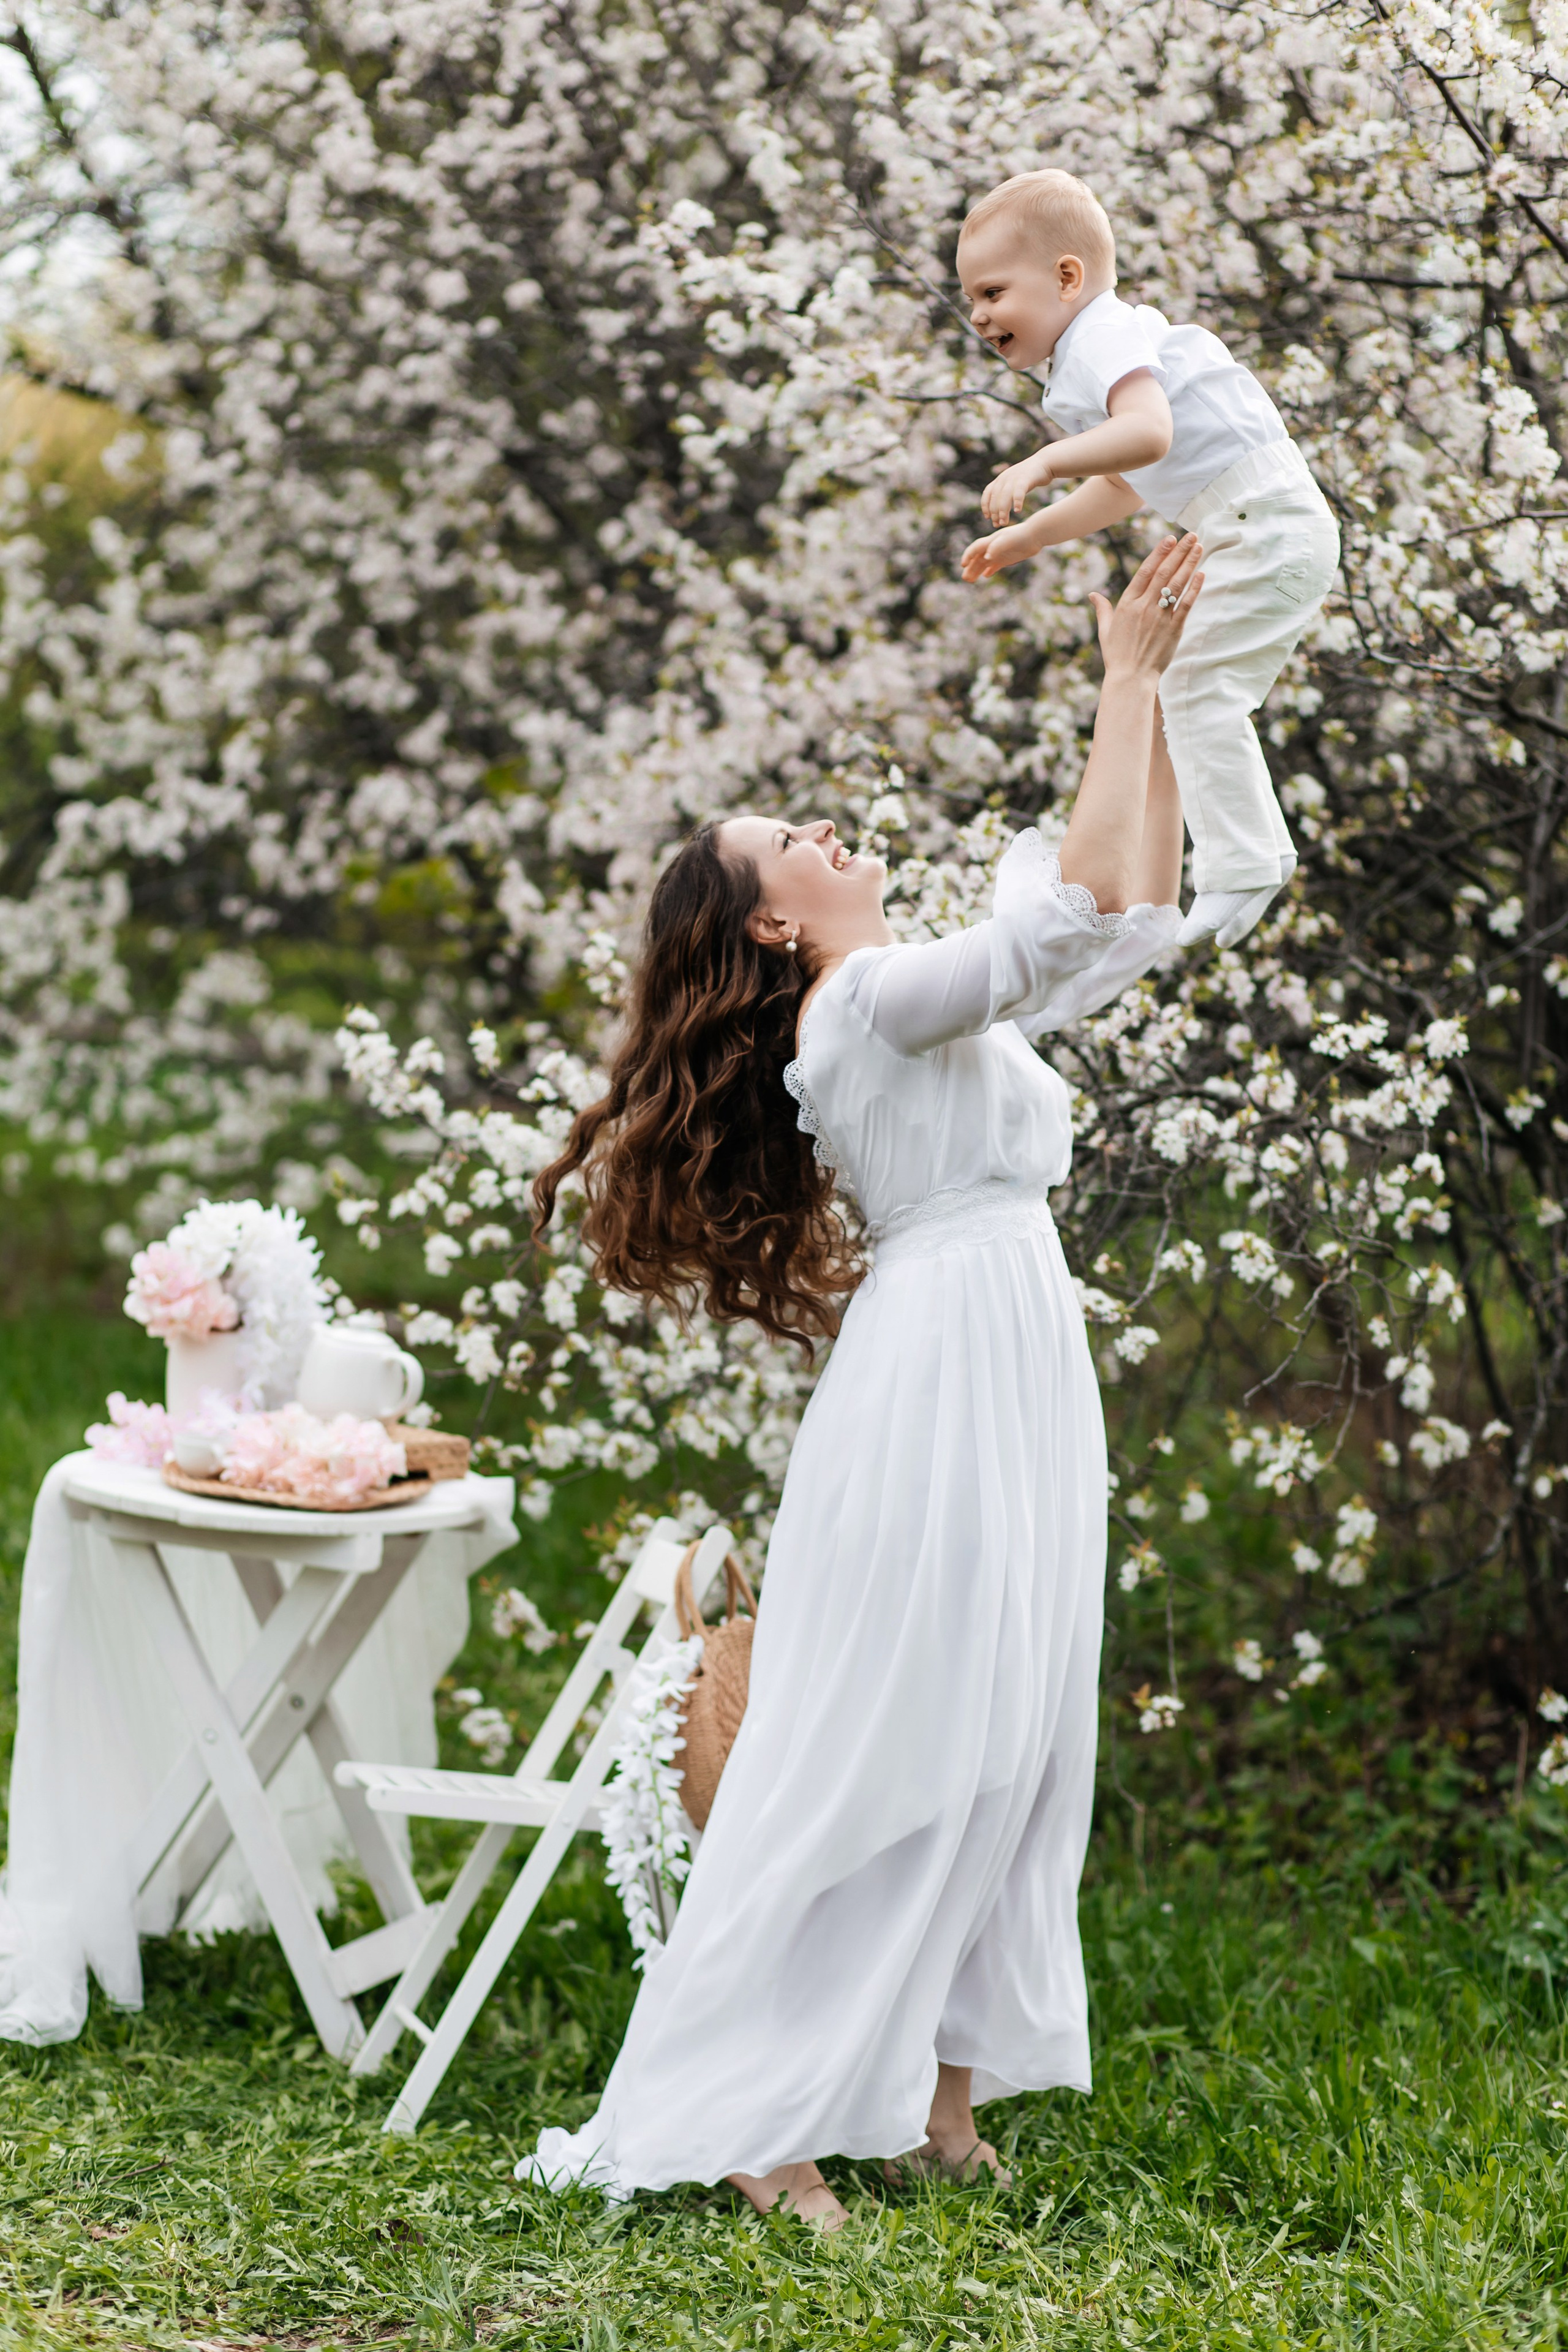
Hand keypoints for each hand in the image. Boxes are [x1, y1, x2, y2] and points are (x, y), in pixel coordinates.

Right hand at [961, 522, 1037, 581]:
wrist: (1036, 534)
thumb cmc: (1021, 535)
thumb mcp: (1007, 540)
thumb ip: (996, 548)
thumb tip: (986, 558)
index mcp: (991, 541)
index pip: (975, 548)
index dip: (968, 556)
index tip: (963, 565)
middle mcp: (993, 547)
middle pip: (978, 558)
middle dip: (970, 567)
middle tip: (964, 578)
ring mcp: (999, 553)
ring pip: (985, 563)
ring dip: (977, 571)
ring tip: (970, 580)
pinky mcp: (1007, 558)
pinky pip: (995, 565)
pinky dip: (990, 570)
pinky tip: (986, 576)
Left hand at [980, 449, 1054, 527]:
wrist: (1044, 463)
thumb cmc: (1029, 478)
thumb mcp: (1013, 483)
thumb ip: (1005, 494)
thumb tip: (998, 511)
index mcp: (1000, 479)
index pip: (988, 493)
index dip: (985, 506)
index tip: (987, 517)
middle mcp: (1005, 478)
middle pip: (995, 497)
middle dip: (994, 512)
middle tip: (997, 524)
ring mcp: (1014, 478)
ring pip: (1004, 496)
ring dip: (1003, 510)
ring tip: (1004, 522)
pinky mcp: (1025, 479)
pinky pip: (1019, 491)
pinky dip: (1017, 501)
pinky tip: (1017, 511)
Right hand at [1087, 533, 1203, 678]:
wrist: (1131, 678)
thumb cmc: (1117, 656)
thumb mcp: (1105, 630)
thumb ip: (1102, 609)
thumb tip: (1093, 595)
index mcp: (1127, 604)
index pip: (1145, 571)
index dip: (1159, 553)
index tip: (1169, 538)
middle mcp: (1145, 607)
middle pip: (1164, 573)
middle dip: (1179, 552)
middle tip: (1191, 535)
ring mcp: (1160, 617)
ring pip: (1177, 584)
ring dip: (1189, 563)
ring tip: (1198, 547)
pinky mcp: (1174, 629)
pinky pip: (1186, 604)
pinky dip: (1195, 588)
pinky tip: (1201, 573)